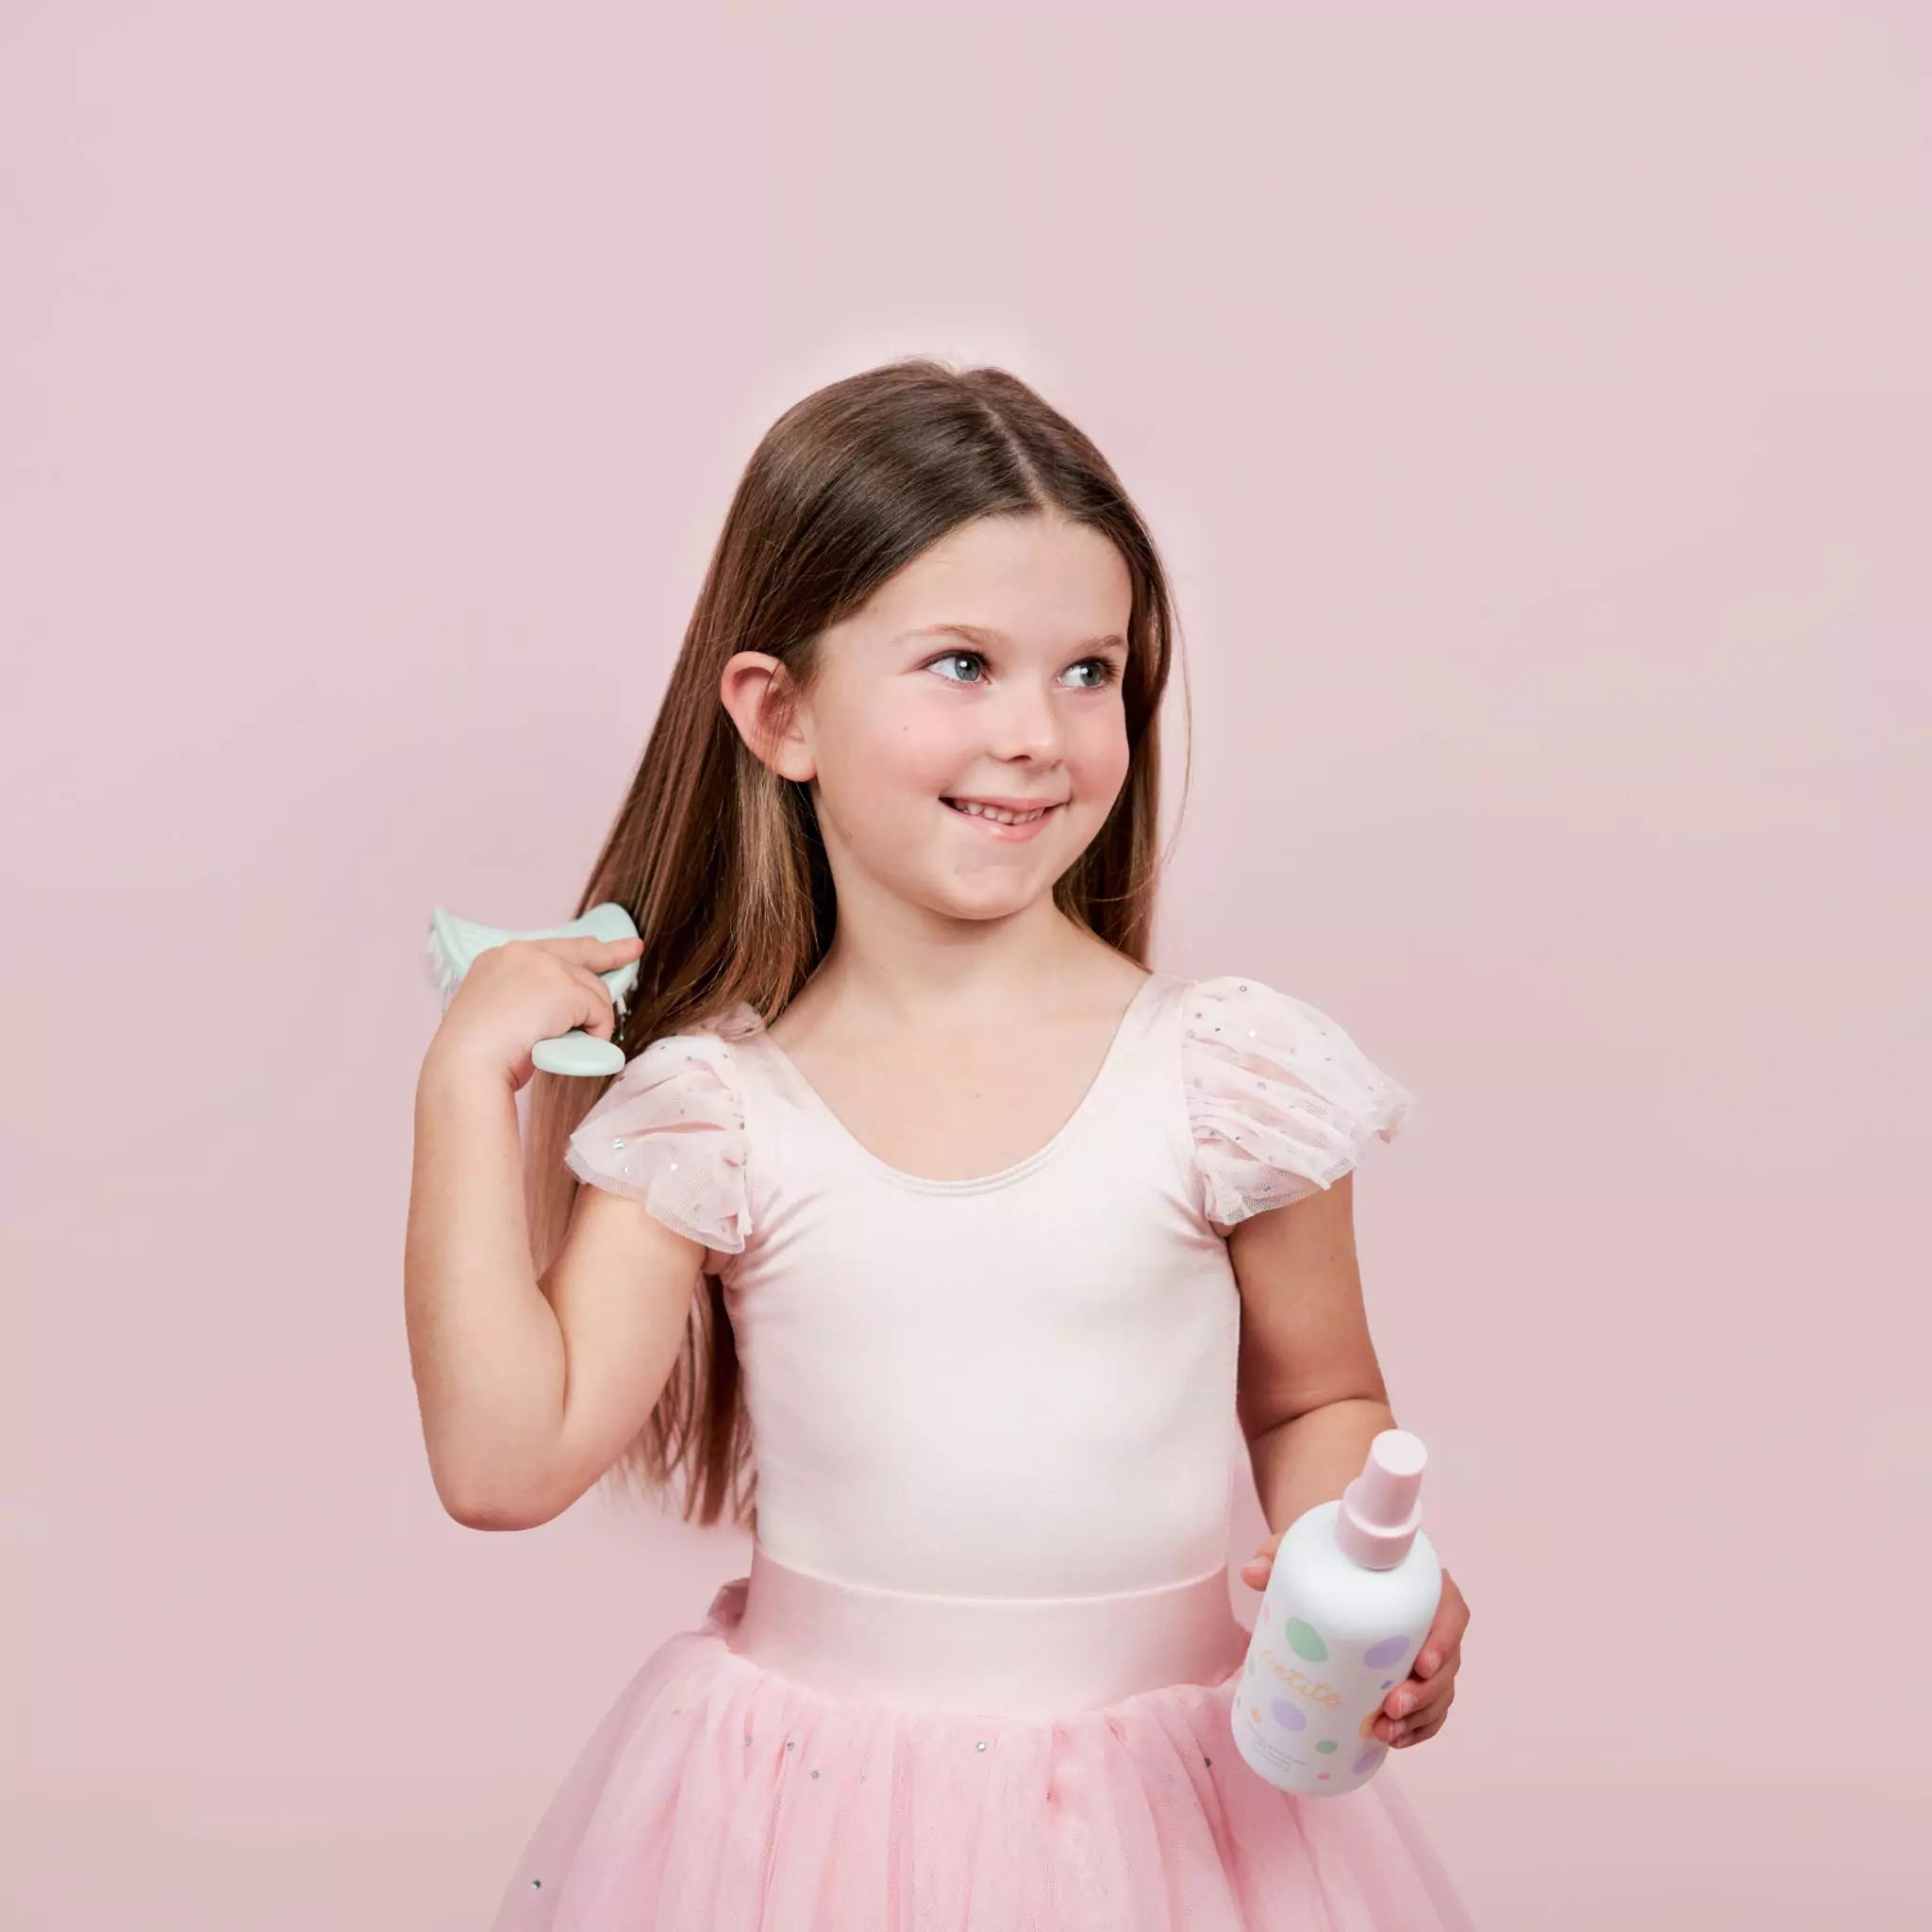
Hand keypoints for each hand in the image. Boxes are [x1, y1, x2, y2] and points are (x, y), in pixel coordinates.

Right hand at [422, 934, 644, 1092]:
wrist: (466, 1066)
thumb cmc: (476, 1055)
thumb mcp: (500, 1014)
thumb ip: (527, 999)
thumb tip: (566, 1008)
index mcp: (498, 959)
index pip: (550, 948)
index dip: (580, 949)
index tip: (603, 944)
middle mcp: (521, 953)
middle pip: (580, 955)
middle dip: (611, 953)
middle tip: (633, 950)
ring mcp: (544, 968)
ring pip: (592, 990)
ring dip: (591, 1019)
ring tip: (569, 1045)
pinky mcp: (564, 990)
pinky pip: (599, 1012)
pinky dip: (597, 1033)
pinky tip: (576, 1048)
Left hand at [1241, 1538, 1468, 1751]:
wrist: (1337, 1563)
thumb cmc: (1333, 1552)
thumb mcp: (1309, 1546)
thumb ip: (1280, 1553)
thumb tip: (1251, 1573)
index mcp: (1423, 1581)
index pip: (1451, 1612)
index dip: (1444, 1641)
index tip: (1421, 1664)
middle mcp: (1433, 1618)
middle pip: (1447, 1663)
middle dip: (1425, 1693)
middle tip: (1390, 1709)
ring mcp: (1427, 1651)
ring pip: (1440, 1692)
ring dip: (1419, 1719)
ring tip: (1385, 1734)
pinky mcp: (1414, 1677)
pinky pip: (1429, 1709)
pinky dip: (1417, 1729)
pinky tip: (1393, 1741)